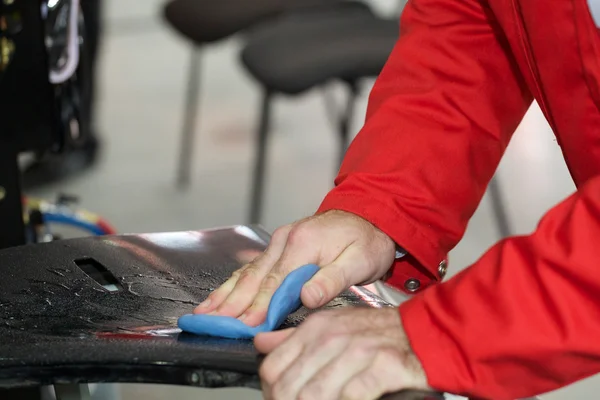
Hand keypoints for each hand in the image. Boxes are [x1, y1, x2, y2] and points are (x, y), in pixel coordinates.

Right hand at [193, 210, 396, 326]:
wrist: (368, 216)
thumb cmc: (366, 241)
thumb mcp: (359, 261)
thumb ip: (331, 279)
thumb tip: (307, 297)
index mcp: (303, 244)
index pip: (275, 283)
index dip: (258, 308)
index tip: (243, 327)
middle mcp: (285, 240)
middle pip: (253, 278)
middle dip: (231, 304)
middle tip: (210, 324)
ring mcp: (279, 242)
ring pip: (247, 273)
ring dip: (225, 294)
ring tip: (203, 313)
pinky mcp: (279, 247)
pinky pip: (252, 268)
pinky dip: (234, 284)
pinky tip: (220, 296)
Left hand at [256, 307, 429, 399]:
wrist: (420, 332)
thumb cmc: (375, 332)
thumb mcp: (331, 325)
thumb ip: (293, 337)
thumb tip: (261, 343)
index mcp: (314, 328)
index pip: (271, 367)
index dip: (270, 393)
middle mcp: (331, 337)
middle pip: (288, 387)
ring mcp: (357, 351)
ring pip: (313, 395)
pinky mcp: (382, 366)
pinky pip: (350, 396)